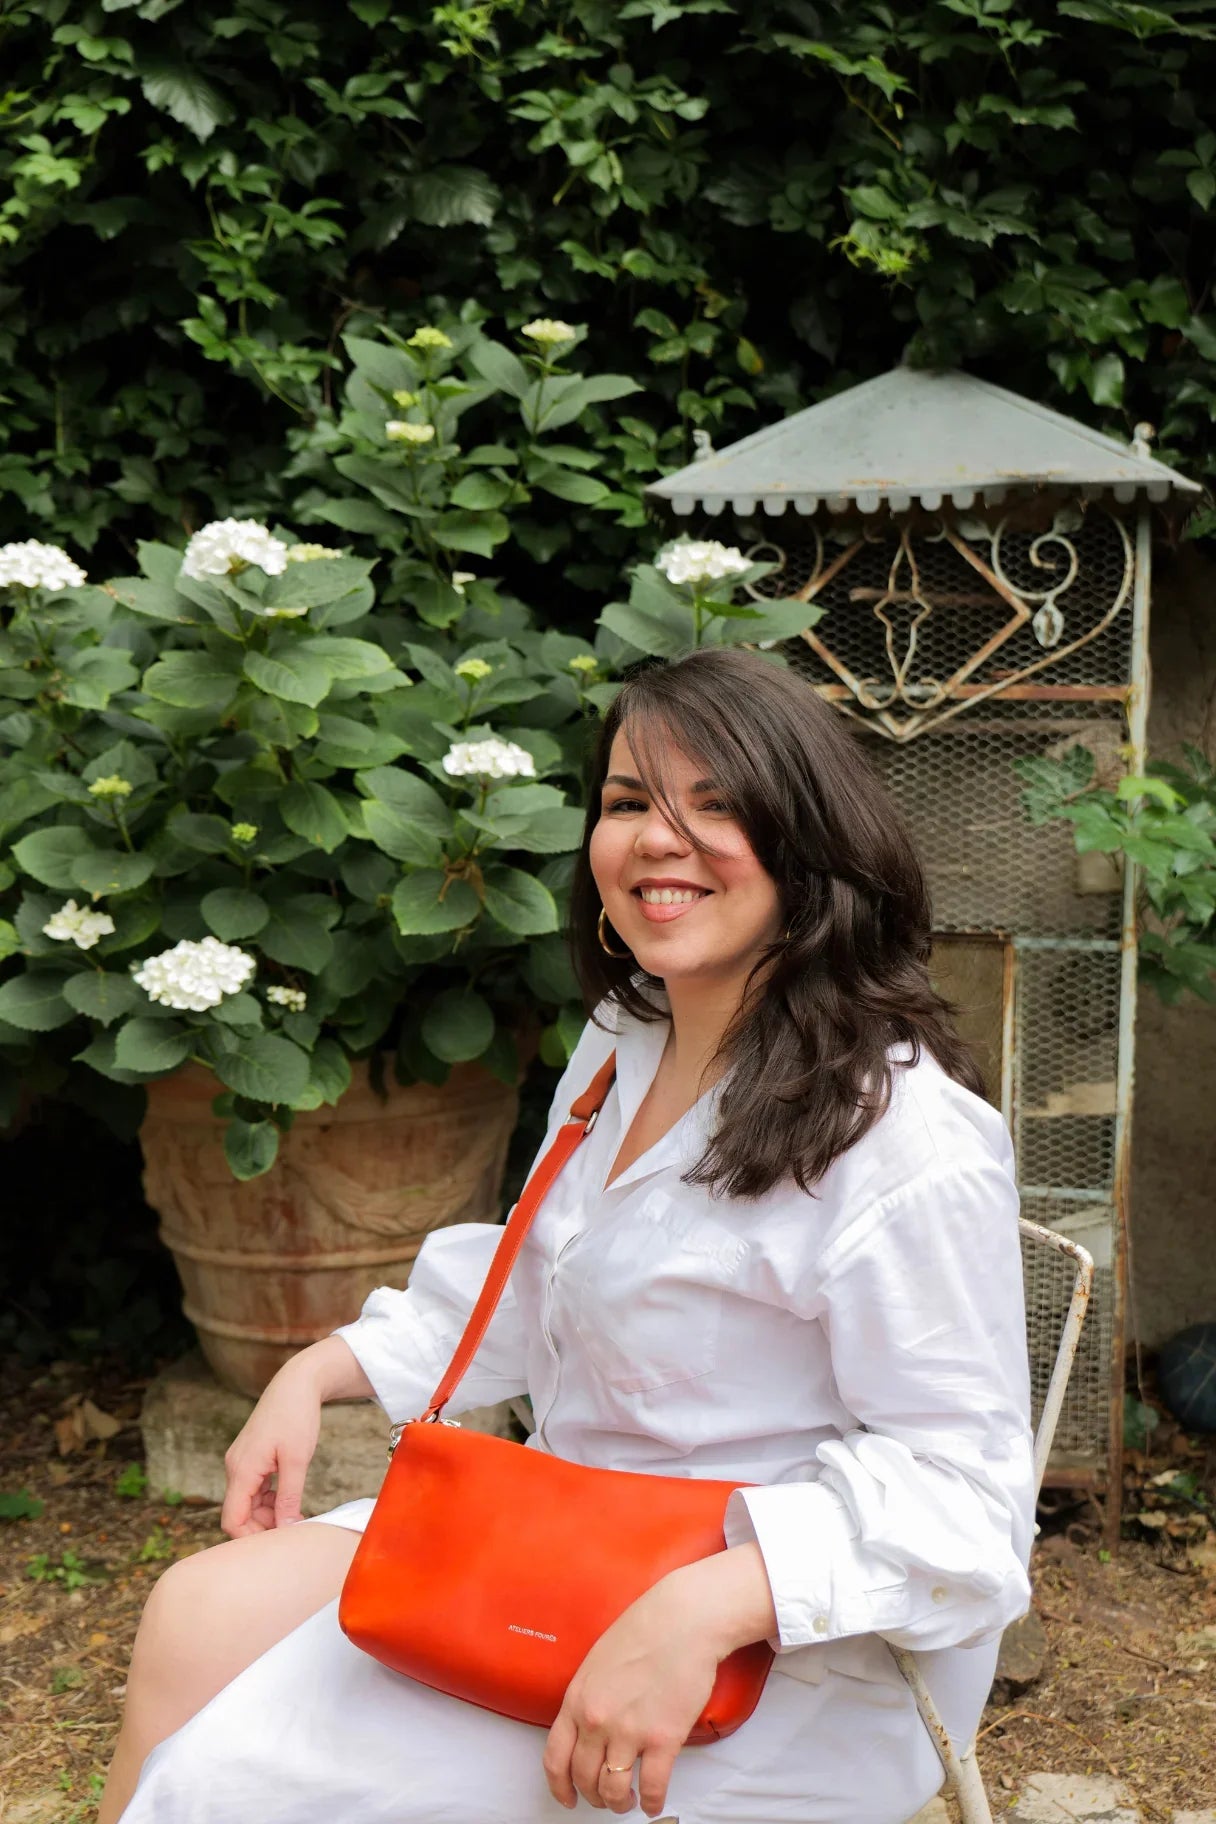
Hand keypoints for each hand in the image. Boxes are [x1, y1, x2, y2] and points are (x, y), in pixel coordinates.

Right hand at [219, 1336, 373, 1536]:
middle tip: (295, 1529)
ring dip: (269, 1514)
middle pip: (239, 1514)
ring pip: (248, 1503)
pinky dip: (270, 1500)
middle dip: (263, 1526)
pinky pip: (254, 1489)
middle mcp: (235, 1468)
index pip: (231, 1520)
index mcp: (241, 1470)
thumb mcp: (297, 1460)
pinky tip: (290, 1499)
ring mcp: (241, 1463)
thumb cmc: (297, 1417)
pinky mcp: (251, 1459)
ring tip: (297, 1514)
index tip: (279, 1542)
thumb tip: (286, 1529)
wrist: (296, 1383)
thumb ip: (289, 1497)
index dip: (250, 1538)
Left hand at [543, 1574, 717, 1816]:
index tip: (567, 1798)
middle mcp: (597, 1720)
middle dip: (594, 1796)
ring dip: (619, 1803)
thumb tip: (587, 1726)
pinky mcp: (663, 1739)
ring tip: (627, 1802)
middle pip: (585, 1779)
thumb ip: (588, 1696)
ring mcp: (629, 1731)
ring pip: (613, 1790)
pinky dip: (651, 1803)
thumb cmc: (645, 1630)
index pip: (555, 1758)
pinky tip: (652, 1803)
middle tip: (605, 1797)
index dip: (559, 1787)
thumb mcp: (597, 1661)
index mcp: (578, 1698)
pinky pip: (651, 1787)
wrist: (683, 1620)